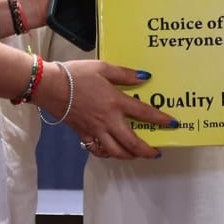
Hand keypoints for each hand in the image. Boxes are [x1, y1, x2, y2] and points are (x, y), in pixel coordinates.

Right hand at [36, 61, 174, 158]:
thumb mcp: (103, 67)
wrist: (50, 86)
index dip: (161, 120)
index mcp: (116, 102)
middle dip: (146, 151)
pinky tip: (111, 151)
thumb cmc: (76, 74)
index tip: (173, 124)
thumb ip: (125, 74)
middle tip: (156, 153)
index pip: (144, 113)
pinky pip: (97, 149)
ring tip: (136, 154)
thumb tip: (145, 77)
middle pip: (131, 143)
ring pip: (115, 151)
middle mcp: (108, 120)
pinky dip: (106, 154)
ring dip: (128, 156)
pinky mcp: (82, 134)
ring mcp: (94, 130)